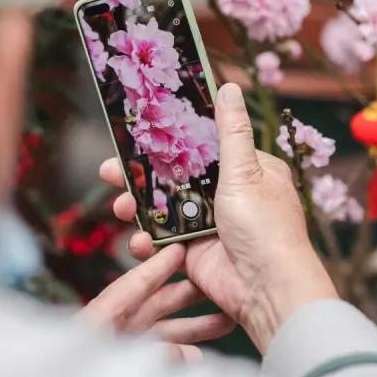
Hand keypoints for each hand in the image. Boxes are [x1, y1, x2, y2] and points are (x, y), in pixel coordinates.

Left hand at [78, 242, 235, 362]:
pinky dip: (179, 354)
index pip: (134, 284)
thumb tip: (191, 354)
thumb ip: (153, 356)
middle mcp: (114, 328)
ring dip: (193, 326)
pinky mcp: (125, 366)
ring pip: (163, 331)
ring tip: (226, 319)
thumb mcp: (108, 360)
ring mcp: (121, 347)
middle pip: (156, 303)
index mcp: (101, 317)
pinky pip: (157, 356)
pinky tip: (200, 356)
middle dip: (188, 293)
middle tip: (218, 279)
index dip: (158, 266)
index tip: (180, 248)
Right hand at [100, 82, 337, 352]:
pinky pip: (163, 239)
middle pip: (174, 176)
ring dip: (137, 206)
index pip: (202, 146)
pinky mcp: (193, 251)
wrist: (265, 289)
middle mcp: (227, 195)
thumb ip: (230, 131)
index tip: (138, 132)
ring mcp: (208, 224)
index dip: (169, 139)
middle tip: (110, 170)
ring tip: (120, 206)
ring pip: (163, 208)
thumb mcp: (246, 171)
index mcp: (248, 171)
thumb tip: (228, 88)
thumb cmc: (266, 227)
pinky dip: (147, 239)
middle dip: (140, 175)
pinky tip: (139, 239)